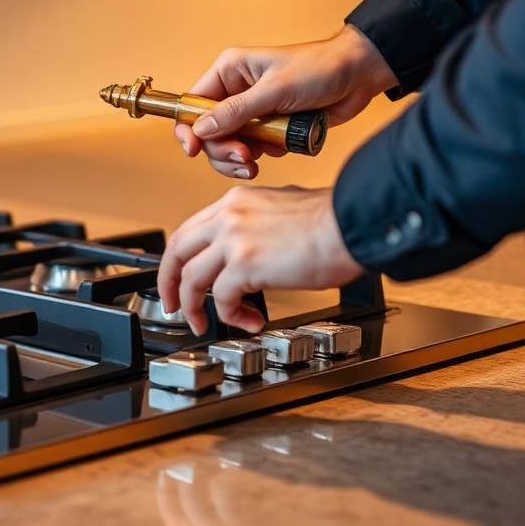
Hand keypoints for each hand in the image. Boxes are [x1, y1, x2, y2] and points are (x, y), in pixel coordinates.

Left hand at [156, 185, 362, 334]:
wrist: (354, 224)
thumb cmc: (333, 222)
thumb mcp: (283, 208)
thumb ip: (257, 223)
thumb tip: (253, 248)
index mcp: (236, 202)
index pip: (190, 230)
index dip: (179, 258)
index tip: (179, 277)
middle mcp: (228, 216)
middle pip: (177, 251)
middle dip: (169, 283)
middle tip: (175, 306)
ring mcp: (233, 239)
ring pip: (192, 279)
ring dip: (195, 307)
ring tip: (206, 324)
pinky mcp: (245, 264)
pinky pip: (221, 298)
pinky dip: (232, 316)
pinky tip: (250, 321)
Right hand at [174, 25, 396, 178]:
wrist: (359, 76)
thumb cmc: (320, 69)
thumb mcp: (275, 90)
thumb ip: (237, 112)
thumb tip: (201, 129)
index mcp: (229, 72)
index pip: (192, 104)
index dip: (189, 129)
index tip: (194, 151)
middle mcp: (235, 91)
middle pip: (209, 131)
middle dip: (222, 149)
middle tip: (245, 158)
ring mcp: (252, 111)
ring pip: (229, 145)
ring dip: (240, 158)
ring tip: (256, 164)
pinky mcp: (269, 126)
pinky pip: (252, 149)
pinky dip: (261, 156)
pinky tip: (279, 150)